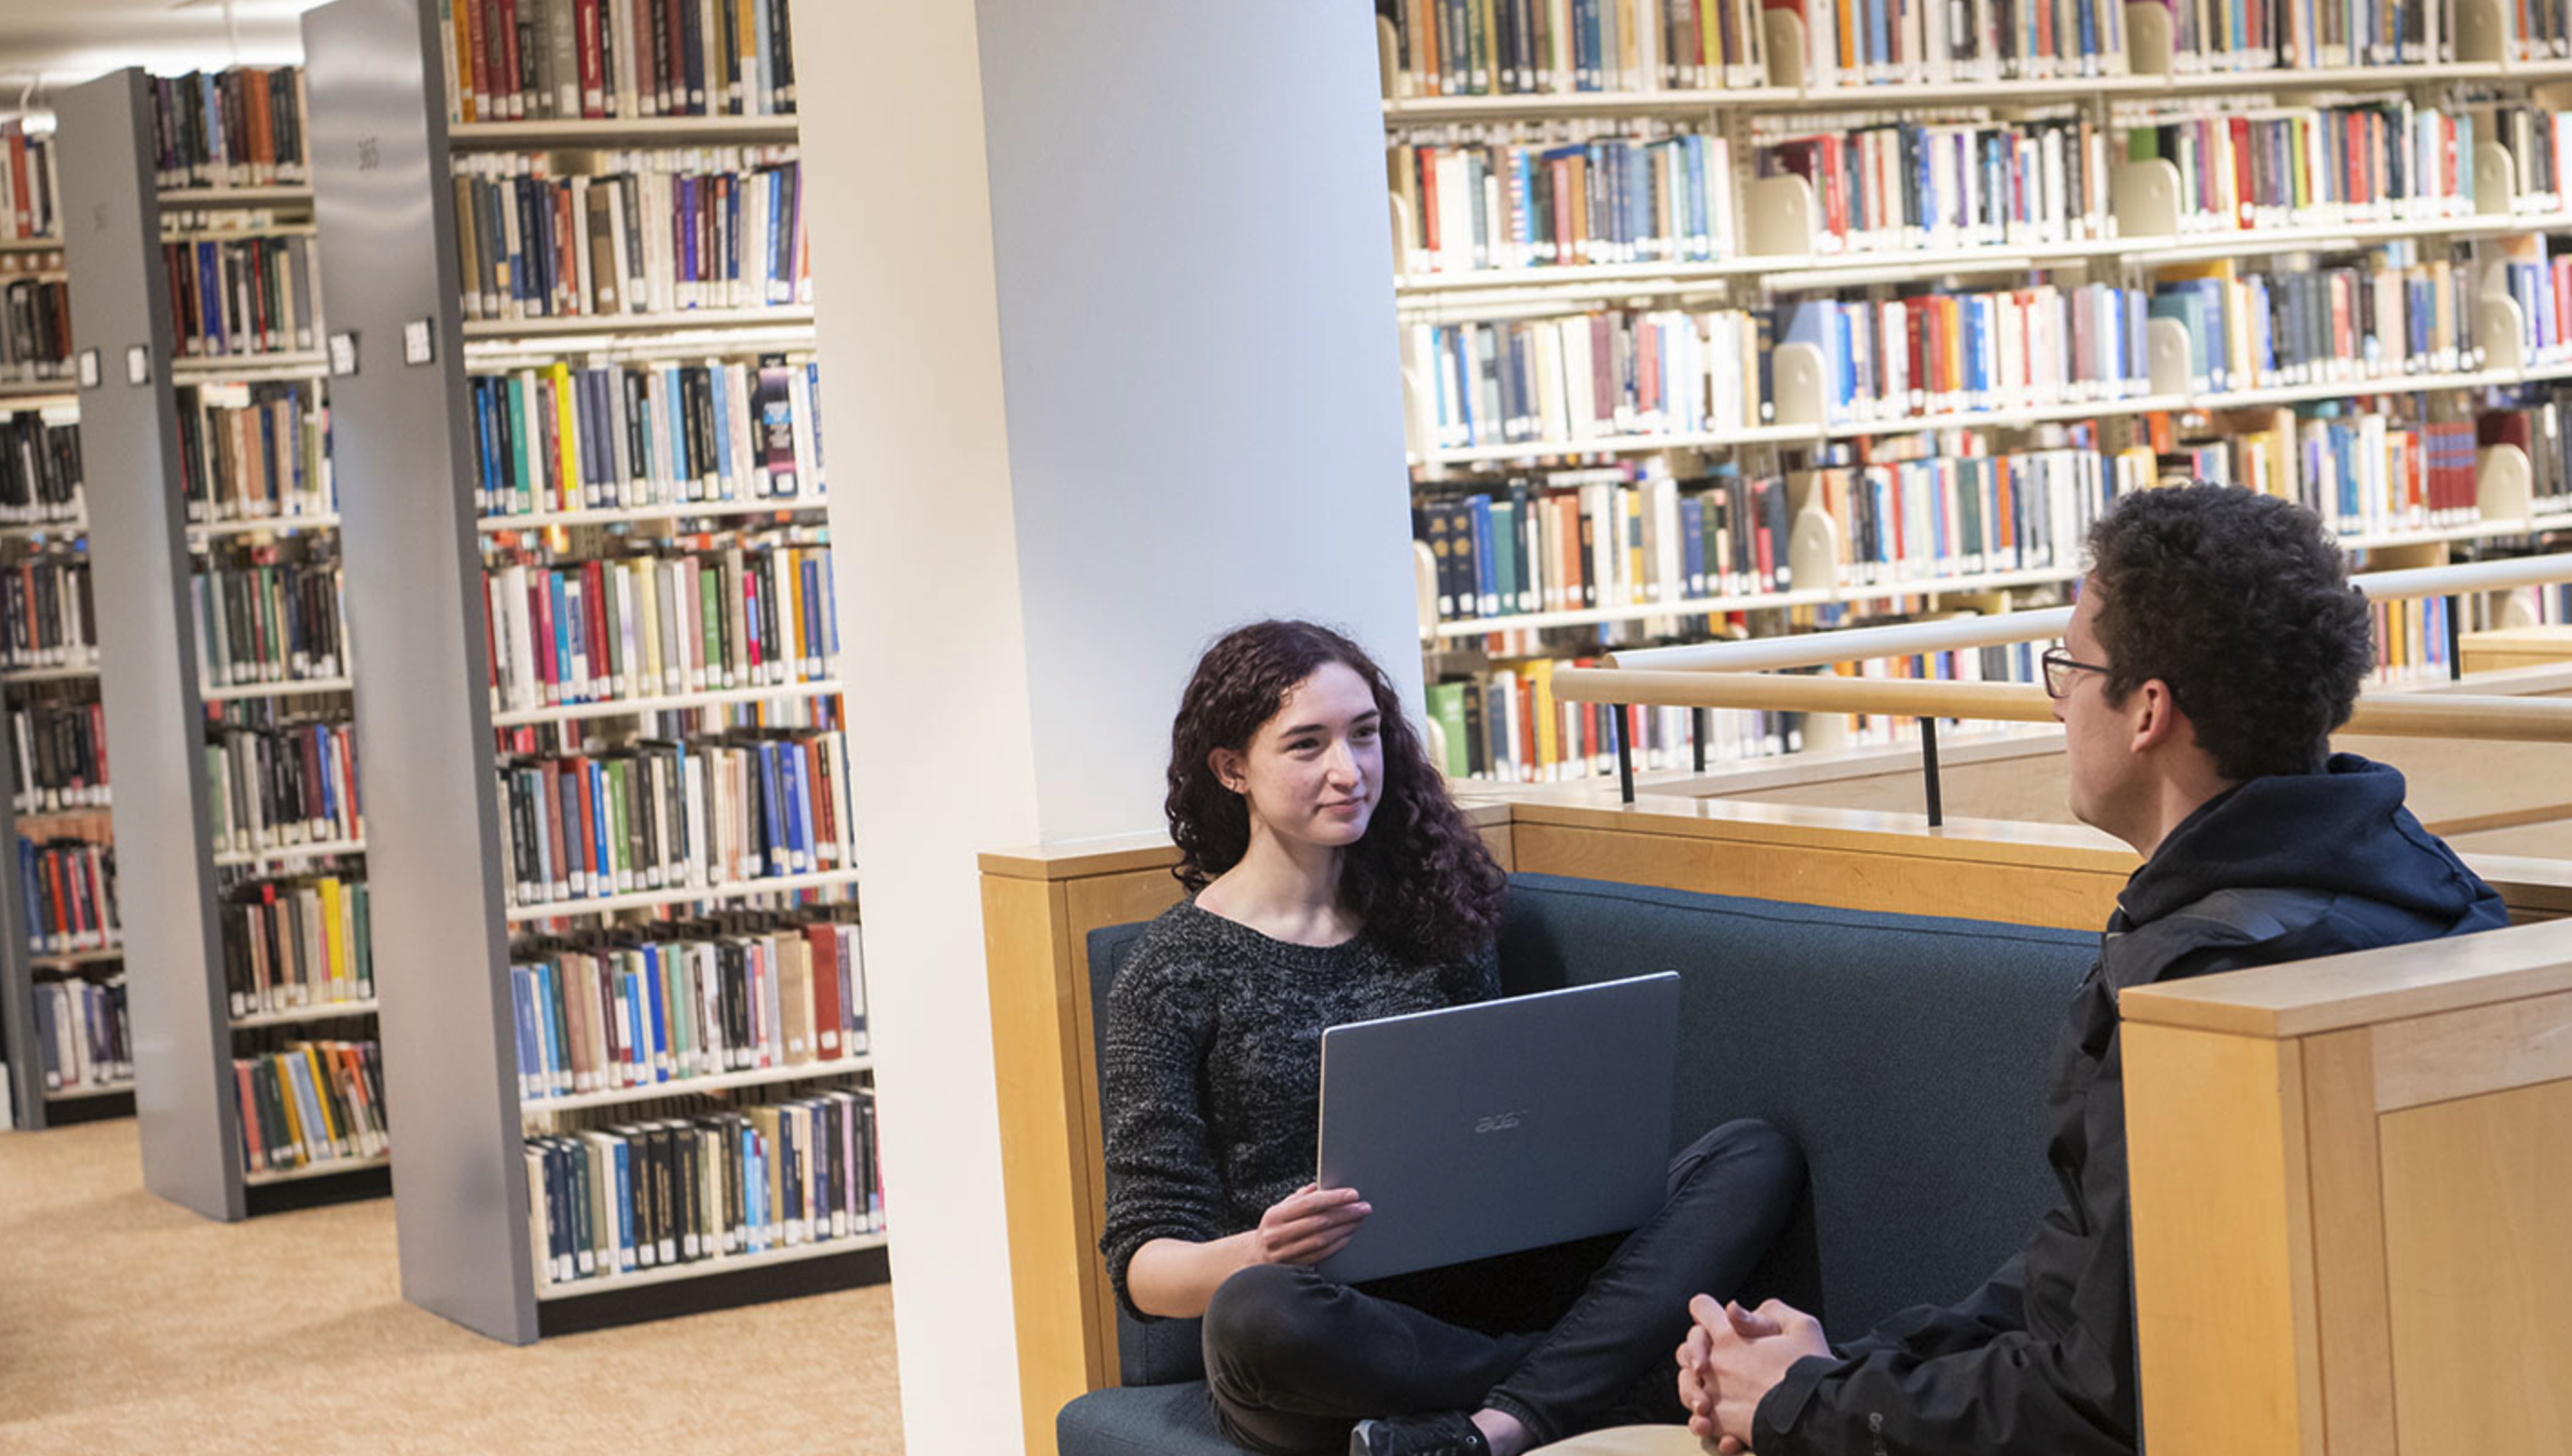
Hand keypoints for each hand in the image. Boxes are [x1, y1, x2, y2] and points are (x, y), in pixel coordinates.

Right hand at [1251, 1183, 1369, 1266]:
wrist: (1256, 1258)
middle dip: (1345, 1213)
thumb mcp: (1279, 1209)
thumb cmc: (1273, 1229)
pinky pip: (1321, 1255)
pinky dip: (1337, 1244)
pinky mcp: (1294, 1267)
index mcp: (1275, 1216)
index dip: (1333, 1198)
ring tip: (1359, 1220)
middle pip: (1319, 1222)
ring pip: (1322, 1239)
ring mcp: (1285, 1253)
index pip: (1309, 1204)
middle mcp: (1277, 1235)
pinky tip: (1349, 1235)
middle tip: (1364, 1207)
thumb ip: (1299, 1197)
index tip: (1353, 1194)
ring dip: (1345, 1229)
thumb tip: (1321, 1185)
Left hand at [1678, 1294, 1830, 1452]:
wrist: (1815, 1417)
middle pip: (1687, 1347)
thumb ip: (1768, 1312)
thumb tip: (1733, 1309)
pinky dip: (1705, 1416)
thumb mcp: (1802, 1327)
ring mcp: (1714, 1394)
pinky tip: (1722, 1414)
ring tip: (1719, 1387)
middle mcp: (1715, 1363)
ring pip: (1686, 1383)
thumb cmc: (1811, 1371)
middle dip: (1700, 1348)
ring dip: (1696, 1382)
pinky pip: (1698, 1418)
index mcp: (1730, 1335)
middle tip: (1723, 1358)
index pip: (1701, 1307)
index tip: (1722, 1321)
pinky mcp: (1720, 1423)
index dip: (1709, 1310)